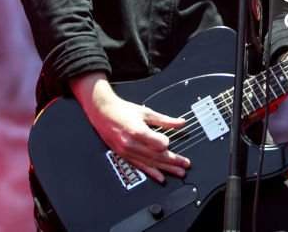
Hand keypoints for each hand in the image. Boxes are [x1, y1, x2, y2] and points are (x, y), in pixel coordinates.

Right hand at [70, 73, 189, 183]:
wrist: (102, 112)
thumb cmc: (122, 110)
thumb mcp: (145, 112)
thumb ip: (164, 120)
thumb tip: (180, 122)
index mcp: (137, 131)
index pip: (158, 144)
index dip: (166, 144)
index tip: (170, 141)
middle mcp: (132, 144)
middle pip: (157, 156)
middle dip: (173, 161)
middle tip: (185, 165)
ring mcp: (127, 151)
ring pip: (150, 163)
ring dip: (166, 169)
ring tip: (178, 172)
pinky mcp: (124, 155)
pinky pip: (140, 166)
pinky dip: (151, 173)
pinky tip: (161, 177)